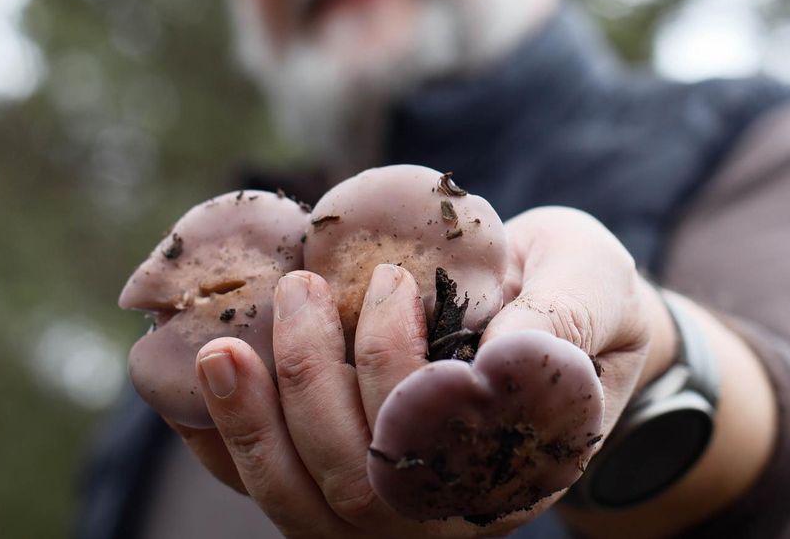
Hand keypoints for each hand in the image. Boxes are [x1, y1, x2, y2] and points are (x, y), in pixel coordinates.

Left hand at [172, 205, 674, 536]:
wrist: (565, 304)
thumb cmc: (581, 292)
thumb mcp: (595, 287)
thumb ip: (563, 318)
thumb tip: (505, 355)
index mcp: (514, 467)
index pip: (437, 461)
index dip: (392, 382)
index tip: (387, 284)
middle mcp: (448, 504)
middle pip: (358, 493)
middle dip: (310, 389)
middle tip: (300, 288)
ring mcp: (392, 501)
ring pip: (304, 504)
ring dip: (252, 427)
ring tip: (222, 344)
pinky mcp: (345, 474)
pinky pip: (275, 486)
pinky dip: (224, 444)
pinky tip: (194, 386)